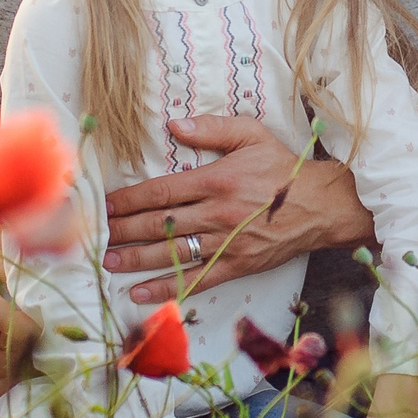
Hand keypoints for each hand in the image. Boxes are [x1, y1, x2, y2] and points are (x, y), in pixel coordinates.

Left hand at [104, 116, 368, 304]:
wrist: (321, 205)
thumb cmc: (284, 168)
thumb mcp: (252, 135)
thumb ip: (212, 128)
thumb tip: (174, 125)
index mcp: (215, 180)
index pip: (160, 191)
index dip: (128, 199)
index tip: (105, 204)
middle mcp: (216, 213)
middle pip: (159, 224)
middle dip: (123, 230)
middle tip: (96, 234)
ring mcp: (225, 242)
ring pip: (172, 253)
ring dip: (136, 259)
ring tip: (108, 261)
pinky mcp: (237, 265)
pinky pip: (196, 278)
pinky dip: (167, 287)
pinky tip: (141, 292)